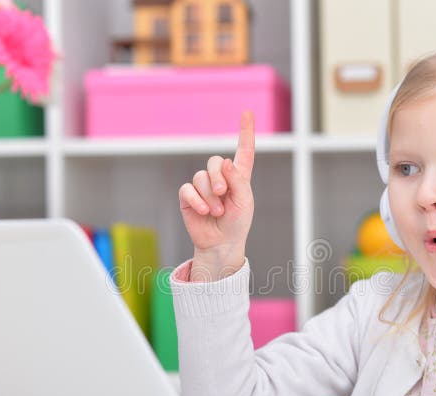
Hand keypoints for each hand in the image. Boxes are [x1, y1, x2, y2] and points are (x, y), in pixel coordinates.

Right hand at [178, 111, 255, 280]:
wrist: (221, 243)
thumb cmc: (237, 223)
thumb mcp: (244, 201)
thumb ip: (238, 180)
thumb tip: (224, 161)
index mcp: (238, 176)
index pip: (243, 151)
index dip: (245, 132)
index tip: (247, 112)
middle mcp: (220, 177)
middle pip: (214, 161)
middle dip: (218, 177)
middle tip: (223, 194)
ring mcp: (202, 186)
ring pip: (201, 177)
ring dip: (210, 195)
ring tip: (217, 211)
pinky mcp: (188, 197)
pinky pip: (188, 189)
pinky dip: (197, 199)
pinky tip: (203, 210)